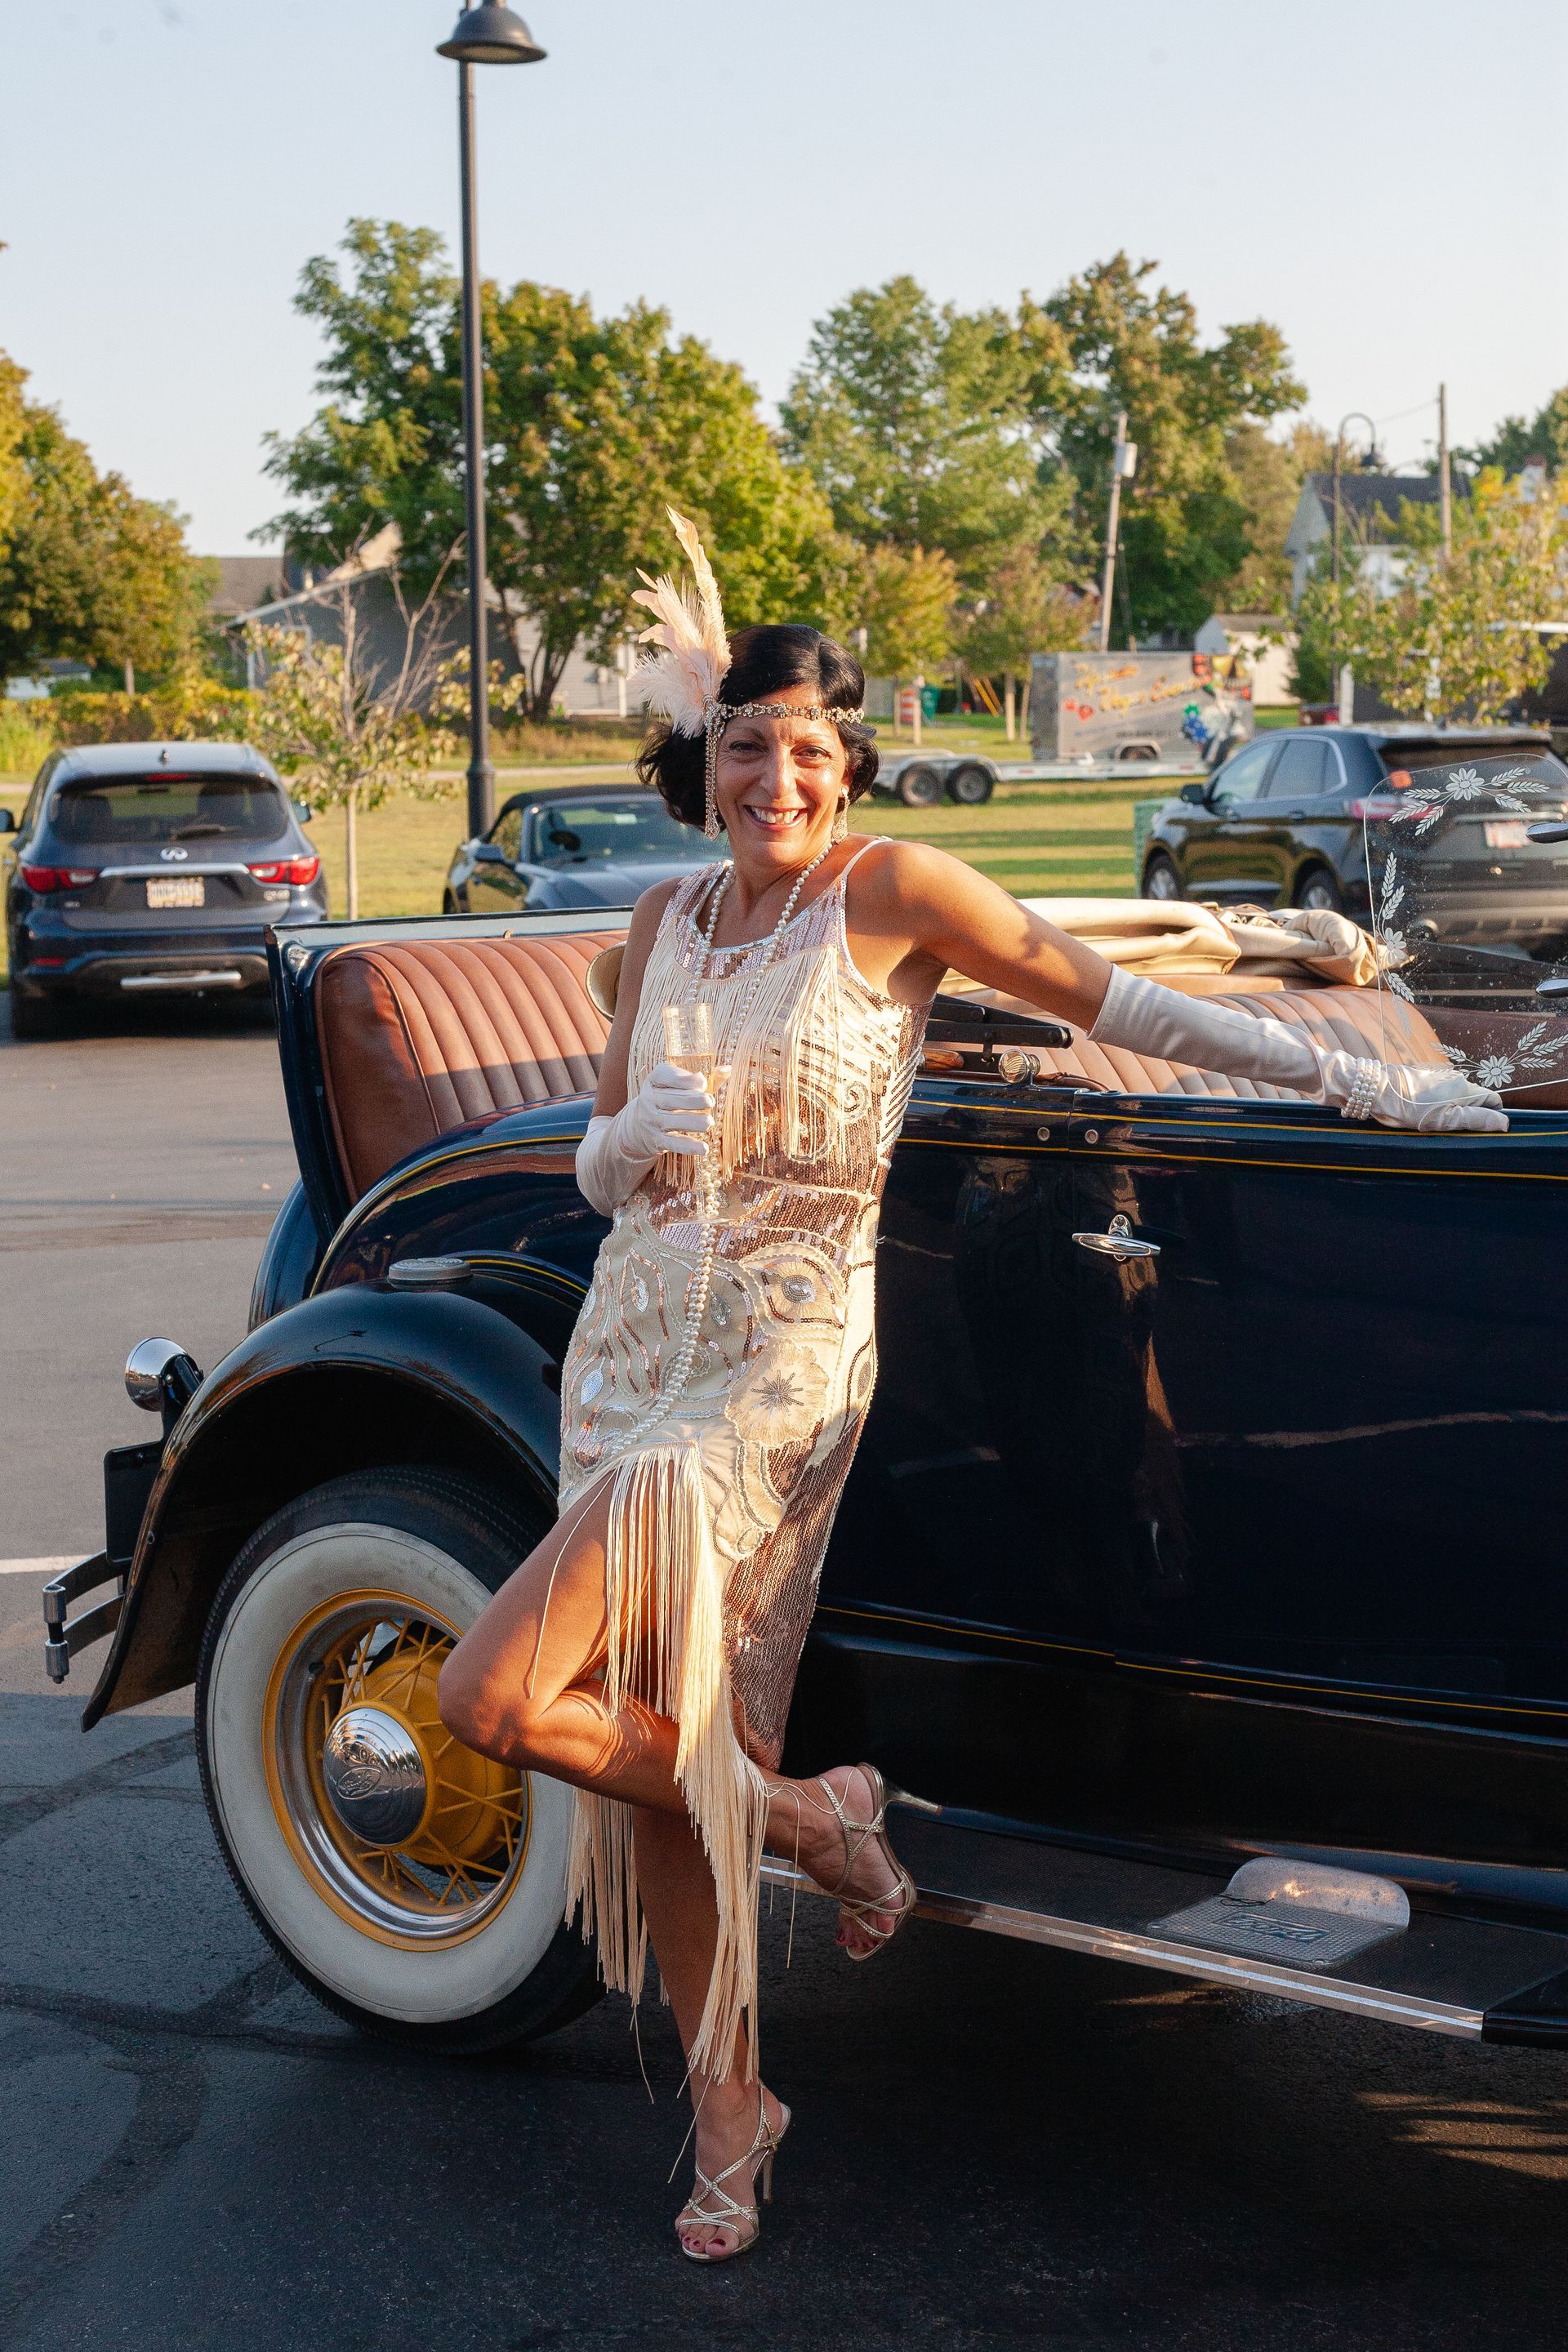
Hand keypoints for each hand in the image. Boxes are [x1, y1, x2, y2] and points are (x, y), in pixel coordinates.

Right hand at [618, 1061, 716, 1161]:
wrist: (637, 1126)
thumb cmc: (667, 1099)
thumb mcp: (674, 1084)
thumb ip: (699, 1078)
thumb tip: (727, 1069)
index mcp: (655, 1080)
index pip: (666, 1075)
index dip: (686, 1079)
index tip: (702, 1083)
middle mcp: (650, 1099)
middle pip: (674, 1099)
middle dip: (695, 1100)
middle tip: (710, 1102)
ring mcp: (652, 1121)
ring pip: (675, 1121)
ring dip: (695, 1122)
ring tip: (709, 1122)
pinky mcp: (657, 1141)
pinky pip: (674, 1144)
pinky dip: (690, 1147)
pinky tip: (704, 1149)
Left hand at [1322, 1053, 1507, 1134]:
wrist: (1371, 1090)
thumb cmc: (1406, 1107)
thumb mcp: (1444, 1120)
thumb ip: (1475, 1120)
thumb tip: (1505, 1123)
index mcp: (1464, 1089)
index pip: (1493, 1101)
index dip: (1491, 1117)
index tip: (1479, 1133)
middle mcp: (1454, 1080)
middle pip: (1474, 1101)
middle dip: (1469, 1118)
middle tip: (1452, 1134)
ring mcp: (1437, 1079)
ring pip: (1455, 1100)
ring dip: (1449, 1114)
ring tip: (1432, 1127)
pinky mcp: (1421, 1081)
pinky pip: (1437, 1098)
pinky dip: (1433, 1109)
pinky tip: (1419, 1118)